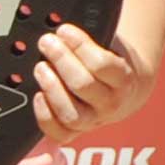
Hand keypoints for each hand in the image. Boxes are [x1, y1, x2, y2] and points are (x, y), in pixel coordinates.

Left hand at [34, 23, 155, 139]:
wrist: (126, 88)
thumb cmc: (113, 62)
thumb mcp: (112, 44)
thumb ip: (93, 37)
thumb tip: (64, 30)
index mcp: (124, 79)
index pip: (101, 64)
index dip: (79, 45)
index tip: (64, 30)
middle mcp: (111, 104)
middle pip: (83, 86)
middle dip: (61, 60)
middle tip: (47, 43)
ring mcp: (93, 121)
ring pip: (71, 113)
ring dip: (51, 89)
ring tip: (40, 67)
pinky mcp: (76, 132)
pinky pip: (59, 133)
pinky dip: (45, 117)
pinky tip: (38, 96)